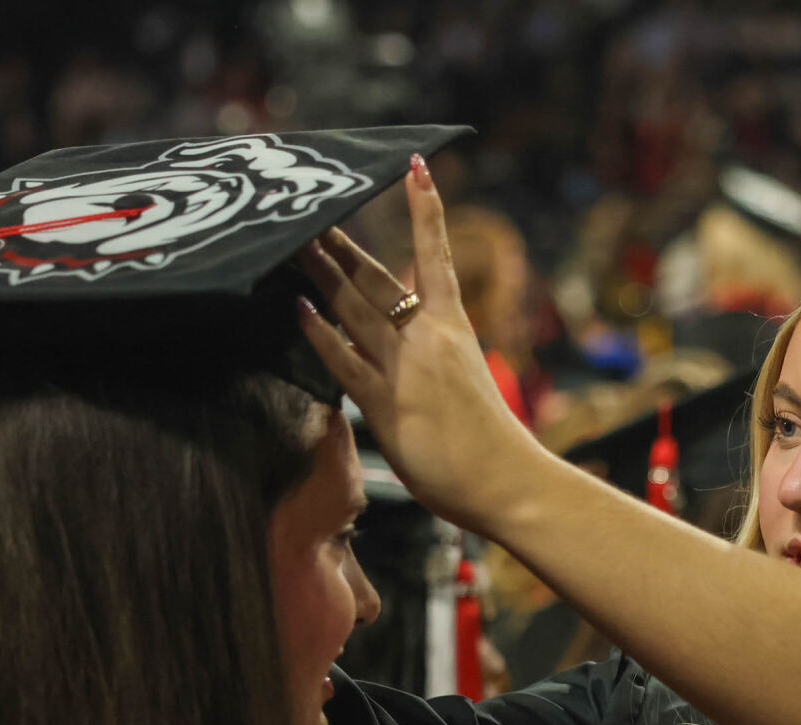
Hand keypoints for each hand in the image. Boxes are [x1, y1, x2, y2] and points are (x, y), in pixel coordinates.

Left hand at [296, 156, 541, 531]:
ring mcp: (407, 368)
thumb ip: (430, 364)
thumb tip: (393, 357)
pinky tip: (298, 310)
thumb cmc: (490, 447)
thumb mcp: (465, 387)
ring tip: (291, 241)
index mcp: (455, 330)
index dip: (426, 211)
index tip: (415, 167)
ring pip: (356, 308)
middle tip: (309, 208)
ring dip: (321, 273)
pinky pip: (347, 361)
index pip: (437, 259)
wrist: (508, 481)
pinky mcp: (388, 403)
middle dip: (341, 242)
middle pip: (378, 278)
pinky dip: (321, 334)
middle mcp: (430, 338)